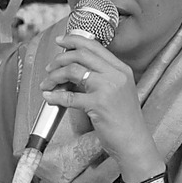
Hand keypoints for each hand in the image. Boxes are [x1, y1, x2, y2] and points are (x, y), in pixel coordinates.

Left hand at [45, 37, 157, 177]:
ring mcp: (108, 88)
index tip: (61, 41)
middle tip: (49, 67)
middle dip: (60, 58)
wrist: (134, 142)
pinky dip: (55, 96)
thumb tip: (73, 70)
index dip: (73, 40)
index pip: (94, 46)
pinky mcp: (99, 104)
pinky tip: (49, 98)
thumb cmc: (124, 120)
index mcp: (121, 69)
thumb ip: (100, 77)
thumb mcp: (117, 91)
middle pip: (81, 54)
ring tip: (47, 84)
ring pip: (73, 71)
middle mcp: (116, 75)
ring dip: (55, 77)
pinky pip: (70, 97)